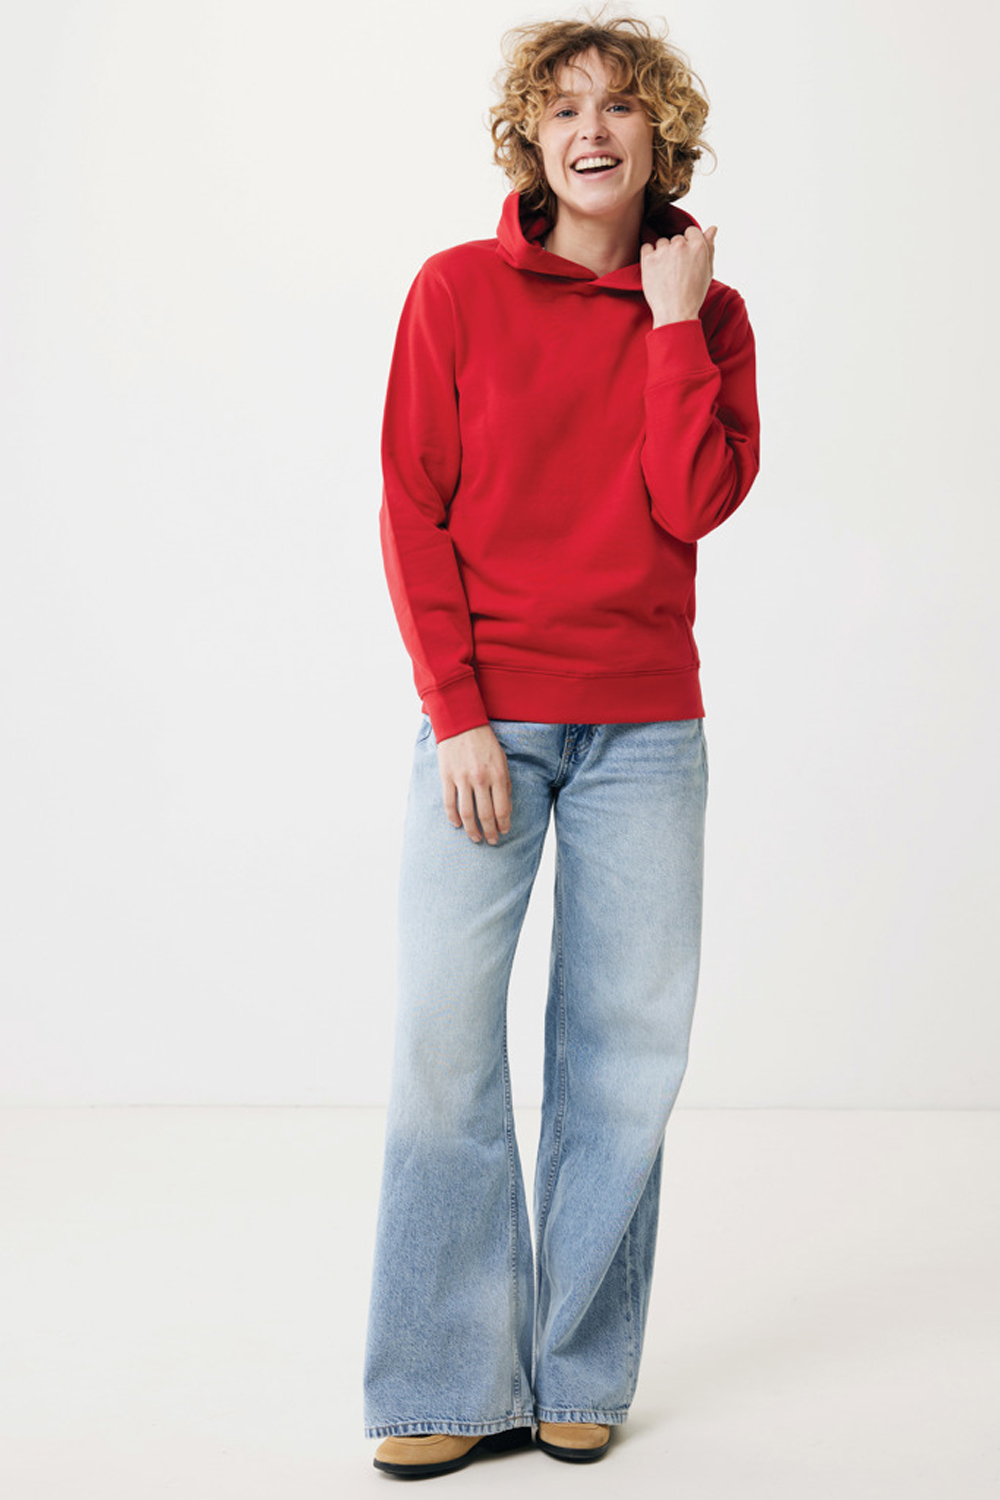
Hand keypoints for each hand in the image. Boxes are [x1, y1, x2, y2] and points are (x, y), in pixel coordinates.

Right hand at [436, 724, 511, 844]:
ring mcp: (462, 779)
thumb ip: (504, 783)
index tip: (504, 831)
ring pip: (467, 813)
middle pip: (485, 815)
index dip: (504, 824)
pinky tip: (457, 825)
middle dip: (490, 832)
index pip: (502, 808)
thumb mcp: (502, 760)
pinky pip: (449, 803)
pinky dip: (453, 817)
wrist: (461, 724)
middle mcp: (480, 779)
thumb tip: (505, 807)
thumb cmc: (485, 742)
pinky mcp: (447, 777)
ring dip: (472, 830)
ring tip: (476, 838)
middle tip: (492, 841)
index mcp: (497, 775)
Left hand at [640, 224, 716, 325]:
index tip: (687, 258)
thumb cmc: (693, 294)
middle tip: (677, 270)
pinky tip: (655, 269)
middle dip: (676, 250)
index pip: (691, 231)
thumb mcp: (708, 270)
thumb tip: (712, 228)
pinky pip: (646, 247)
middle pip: (676, 238)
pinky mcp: (648, 259)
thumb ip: (709, 247)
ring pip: (661, 242)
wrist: (676, 313)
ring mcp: (663, 252)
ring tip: (666, 272)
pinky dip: (649, 256)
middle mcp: (680, 245)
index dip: (689, 244)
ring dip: (663, 253)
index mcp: (698, 246)